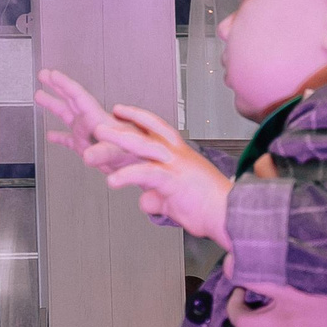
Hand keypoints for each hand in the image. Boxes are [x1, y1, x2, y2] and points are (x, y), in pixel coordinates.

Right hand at [34, 70, 142, 176]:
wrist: (146, 166)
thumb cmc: (139, 156)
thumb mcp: (120, 152)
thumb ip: (103, 152)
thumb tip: (88, 155)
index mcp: (97, 119)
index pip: (78, 97)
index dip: (64, 84)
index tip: (52, 74)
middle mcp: (91, 124)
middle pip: (71, 100)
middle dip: (57, 87)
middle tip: (44, 74)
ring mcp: (88, 135)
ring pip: (67, 116)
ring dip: (54, 106)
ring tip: (40, 95)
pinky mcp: (88, 148)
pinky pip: (70, 140)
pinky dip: (60, 138)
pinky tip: (51, 135)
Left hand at [89, 109, 231, 241]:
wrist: (230, 214)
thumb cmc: (209, 207)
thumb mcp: (177, 200)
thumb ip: (158, 197)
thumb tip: (146, 201)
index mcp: (179, 154)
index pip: (156, 128)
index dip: (137, 118)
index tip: (120, 111)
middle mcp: (177, 154)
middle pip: (144, 132)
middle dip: (120, 126)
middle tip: (99, 123)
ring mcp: (175, 165)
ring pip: (142, 146)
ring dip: (117, 141)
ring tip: (96, 144)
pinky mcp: (173, 180)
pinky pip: (146, 173)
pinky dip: (127, 176)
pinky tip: (112, 181)